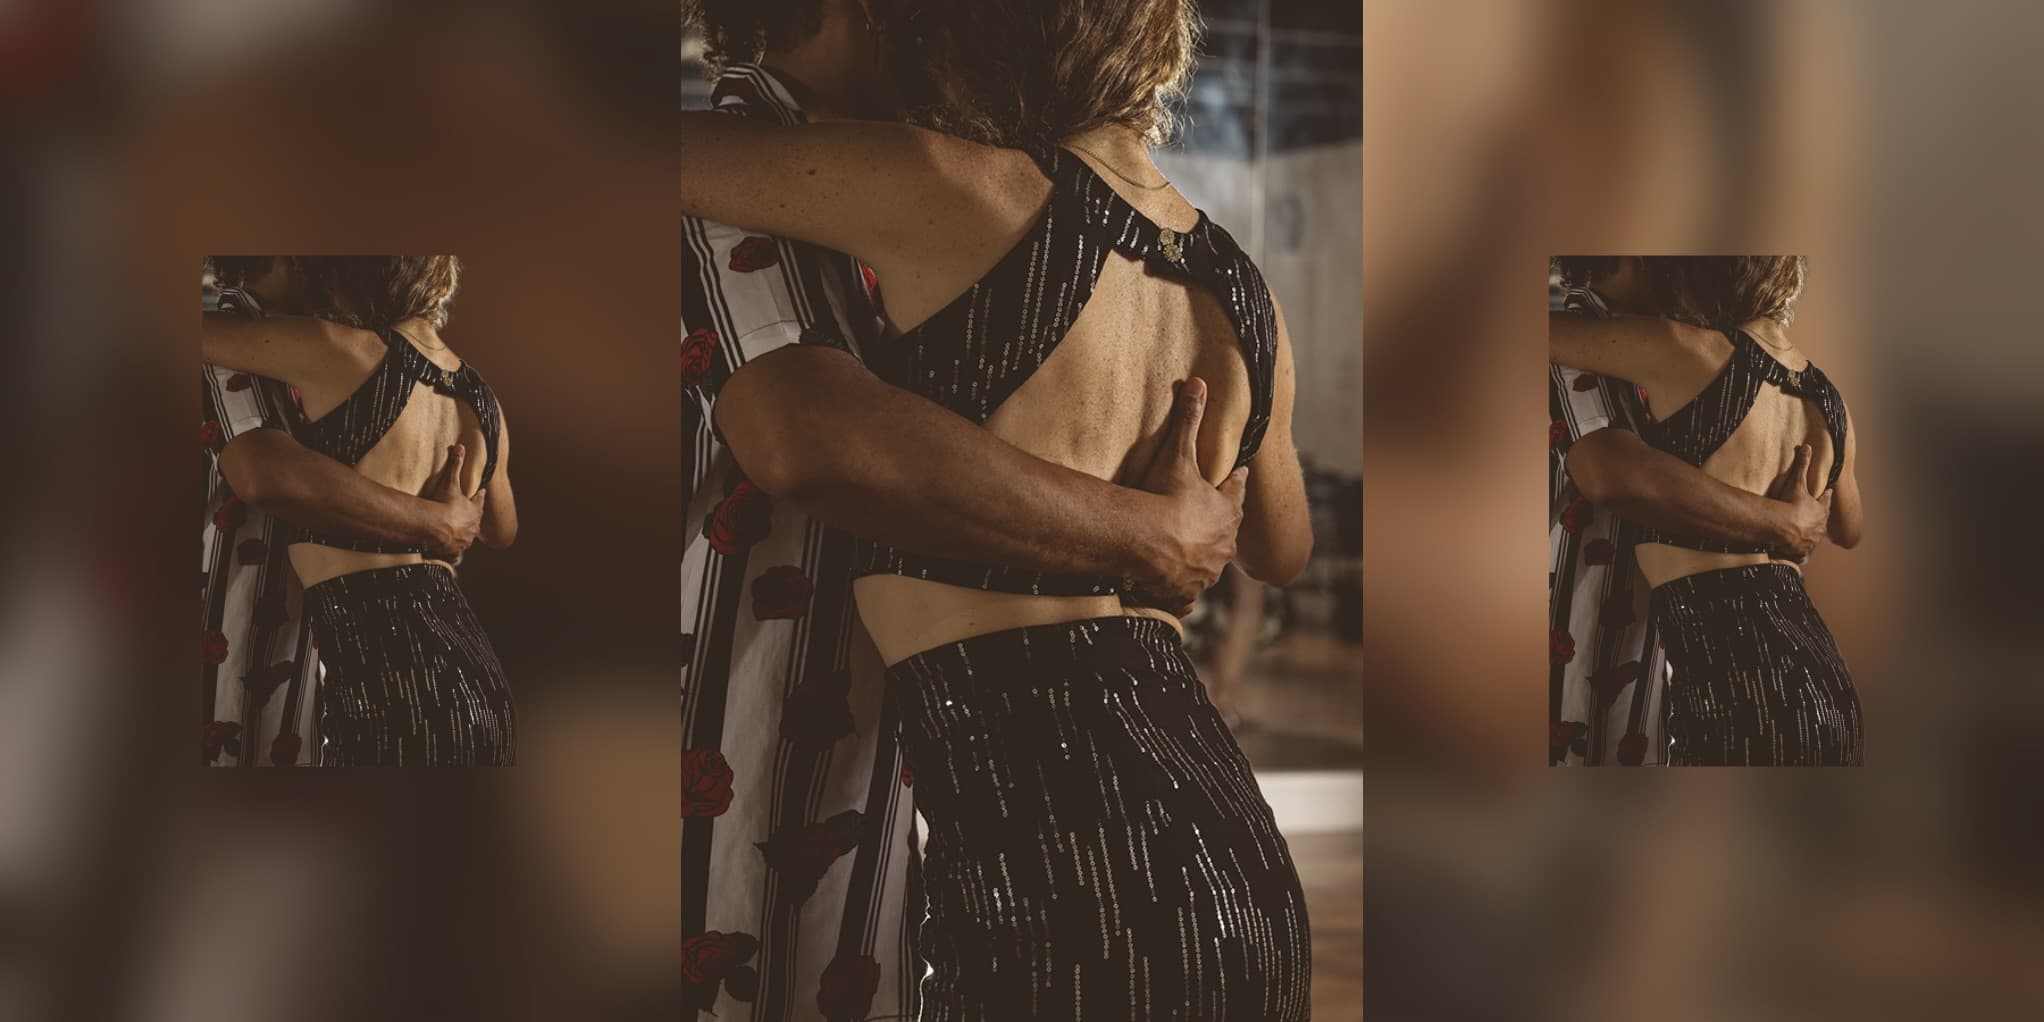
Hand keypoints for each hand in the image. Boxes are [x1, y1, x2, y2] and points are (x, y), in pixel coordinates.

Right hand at [423, 443, 485, 560]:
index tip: (481, 492)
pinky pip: (455, 552)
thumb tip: (460, 447)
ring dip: (463, 534)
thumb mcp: (451, 482)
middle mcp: (473, 526)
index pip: (479, 500)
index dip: (479, 496)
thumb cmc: (445, 504)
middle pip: (475, 520)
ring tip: (458, 533)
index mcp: (475, 510)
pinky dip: (453, 551)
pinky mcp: (455, 550)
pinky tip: (450, 552)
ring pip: (467, 536)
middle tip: (468, 515)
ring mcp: (465, 539)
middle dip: (472, 517)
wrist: (437, 527)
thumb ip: (456, 464)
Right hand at [1130, 378, 1248, 612]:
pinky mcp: (1187, 591)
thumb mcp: (1179, 456)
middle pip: (1226, 530)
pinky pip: (1187, 593)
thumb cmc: (1166, 498)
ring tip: (1186, 554)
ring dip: (1200, 558)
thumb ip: (1189, 419)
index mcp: (1227, 510)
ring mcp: (1207, 571)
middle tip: (1208, 519)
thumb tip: (1199, 382)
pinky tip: (1172, 589)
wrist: (1149, 544)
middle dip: (1218, 525)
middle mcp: (1224, 544)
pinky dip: (1181, 590)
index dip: (1235, 480)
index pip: (1236, 489)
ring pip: (1209, 563)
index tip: (1238, 474)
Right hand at [1766, 444, 1830, 562]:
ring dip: (1810, 537)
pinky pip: (1803, 554)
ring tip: (1804, 536)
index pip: (1826, 501)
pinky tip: (1798, 555)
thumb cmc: (1791, 505)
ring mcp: (1812, 541)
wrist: (1784, 527)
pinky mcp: (1803, 552)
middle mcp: (1820, 527)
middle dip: (1818, 519)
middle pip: (1821, 521)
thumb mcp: (1797, 483)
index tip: (1828, 492)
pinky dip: (1801, 554)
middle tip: (1813, 517)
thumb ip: (1802, 465)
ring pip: (1814, 538)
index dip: (1826, 496)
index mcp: (1821, 510)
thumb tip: (1807, 447)